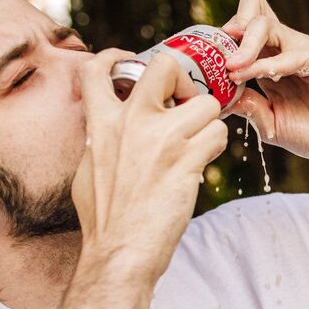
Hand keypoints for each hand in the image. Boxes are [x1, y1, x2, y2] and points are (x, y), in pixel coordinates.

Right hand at [74, 49, 227, 279]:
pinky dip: (216, 146)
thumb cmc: (105, 218)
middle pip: (166, 66)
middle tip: (185, 103)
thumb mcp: (89, 168)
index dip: (116, 57)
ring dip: (207, 122)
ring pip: (207, 103)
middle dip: (182, 79)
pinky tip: (202, 162)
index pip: (97, 70)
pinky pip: (218, 133)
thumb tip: (106, 127)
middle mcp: (132, 123)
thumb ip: (101, 138)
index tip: (130, 61)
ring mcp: (163, 139)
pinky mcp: (188, 160)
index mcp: (102, 123)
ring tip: (197, 145)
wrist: (120, 251)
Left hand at [218, 0, 308, 161]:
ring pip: (264, 23)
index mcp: (268, 61)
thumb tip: (219, 99)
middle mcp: (282, 49)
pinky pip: (286, 54)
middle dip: (229, 25)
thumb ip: (248, 109)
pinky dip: (264, 64)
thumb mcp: (271, 125)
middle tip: (214, 51)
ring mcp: (298, 50)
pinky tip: (249, 76)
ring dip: (243, 44)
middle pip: (252, 10)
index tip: (201, 61)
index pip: (240, 31)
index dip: (218, 39)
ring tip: (230, 67)